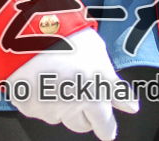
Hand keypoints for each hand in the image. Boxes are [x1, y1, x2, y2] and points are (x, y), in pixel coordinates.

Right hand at [4, 28, 137, 138]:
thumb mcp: (98, 55)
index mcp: (94, 94)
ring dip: (62, 105)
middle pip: (82, 125)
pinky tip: (40, 77)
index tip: (107, 129)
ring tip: (57, 76)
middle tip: (80, 92)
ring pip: (60, 117)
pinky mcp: (28, 107)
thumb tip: (130, 106)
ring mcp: (49, 108)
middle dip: (84, 114)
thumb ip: (114, 84)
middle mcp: (72, 106)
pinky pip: (39, 110)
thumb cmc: (67, 36)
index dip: (107, 127)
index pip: (105, 125)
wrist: (28, 28)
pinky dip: (41, 99)